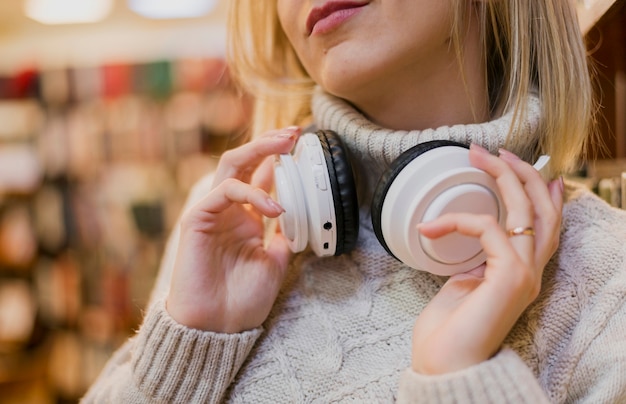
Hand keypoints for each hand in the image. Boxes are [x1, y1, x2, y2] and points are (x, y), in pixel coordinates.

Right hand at [166, 127, 300, 332]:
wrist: (217, 326)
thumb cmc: (242, 299)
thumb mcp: (275, 263)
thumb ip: (284, 237)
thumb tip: (301, 218)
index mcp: (247, 219)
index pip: (261, 178)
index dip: (279, 159)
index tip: (303, 146)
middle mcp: (230, 211)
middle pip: (245, 162)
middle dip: (268, 143)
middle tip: (293, 132)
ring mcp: (213, 213)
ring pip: (230, 167)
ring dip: (258, 151)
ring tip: (285, 145)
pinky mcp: (198, 220)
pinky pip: (223, 192)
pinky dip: (250, 193)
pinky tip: (274, 207)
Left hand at [411, 144, 563, 373]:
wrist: (444, 366)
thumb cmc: (449, 330)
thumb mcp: (463, 281)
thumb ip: (476, 258)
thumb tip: (471, 232)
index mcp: (520, 272)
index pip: (544, 223)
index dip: (540, 190)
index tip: (518, 163)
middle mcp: (531, 271)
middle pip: (544, 209)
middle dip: (522, 172)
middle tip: (494, 151)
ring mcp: (525, 274)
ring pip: (528, 210)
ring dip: (503, 177)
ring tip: (478, 157)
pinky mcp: (510, 277)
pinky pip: (489, 229)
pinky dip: (458, 221)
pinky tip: (431, 227)